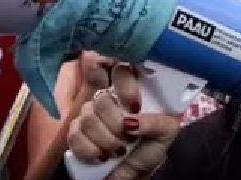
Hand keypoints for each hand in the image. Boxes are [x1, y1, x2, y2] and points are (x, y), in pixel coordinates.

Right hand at [66, 63, 180, 179]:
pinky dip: (90, 151)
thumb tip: (131, 120)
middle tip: (128, 138)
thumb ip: (157, 122)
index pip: (121, 71)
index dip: (125, 86)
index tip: (135, 107)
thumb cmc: (150, 147)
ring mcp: (88, 115)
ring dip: (106, 140)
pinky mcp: (74, 133)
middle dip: (116, 124)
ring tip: (118, 150)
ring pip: (88, 118)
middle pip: (101, 99)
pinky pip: (74, 136)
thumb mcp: (166, 133)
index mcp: (129, 91)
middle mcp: (106, 99)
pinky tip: (101, 156)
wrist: (134, 174)